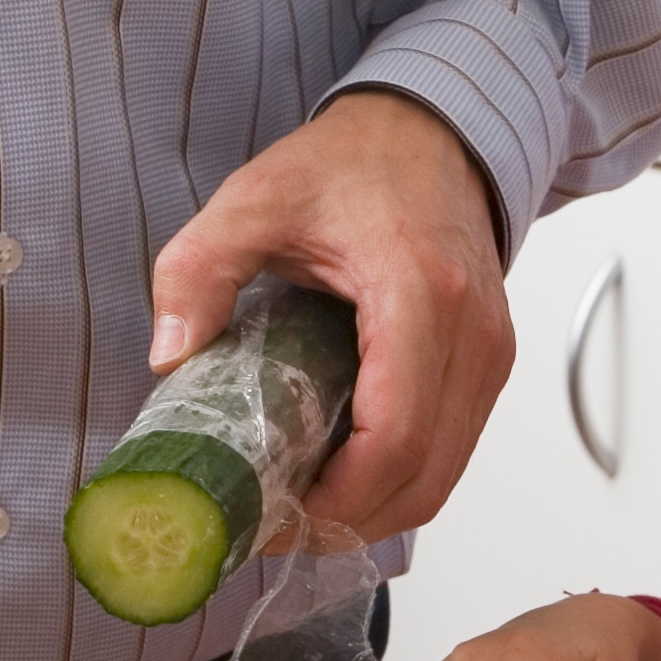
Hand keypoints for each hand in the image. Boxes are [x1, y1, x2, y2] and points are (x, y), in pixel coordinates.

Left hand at [149, 89, 510, 540]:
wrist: (430, 133)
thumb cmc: (355, 164)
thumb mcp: (254, 199)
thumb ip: (198, 269)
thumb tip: (169, 355)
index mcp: (421, 294)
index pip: (395, 437)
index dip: (337, 499)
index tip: (275, 515)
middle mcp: (474, 334)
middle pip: (424, 478)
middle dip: (348, 523)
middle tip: (275, 527)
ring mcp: (491, 355)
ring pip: (443, 477)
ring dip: (374, 512)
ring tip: (300, 509)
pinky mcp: (489, 366)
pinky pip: (450, 451)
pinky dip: (399, 480)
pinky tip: (340, 476)